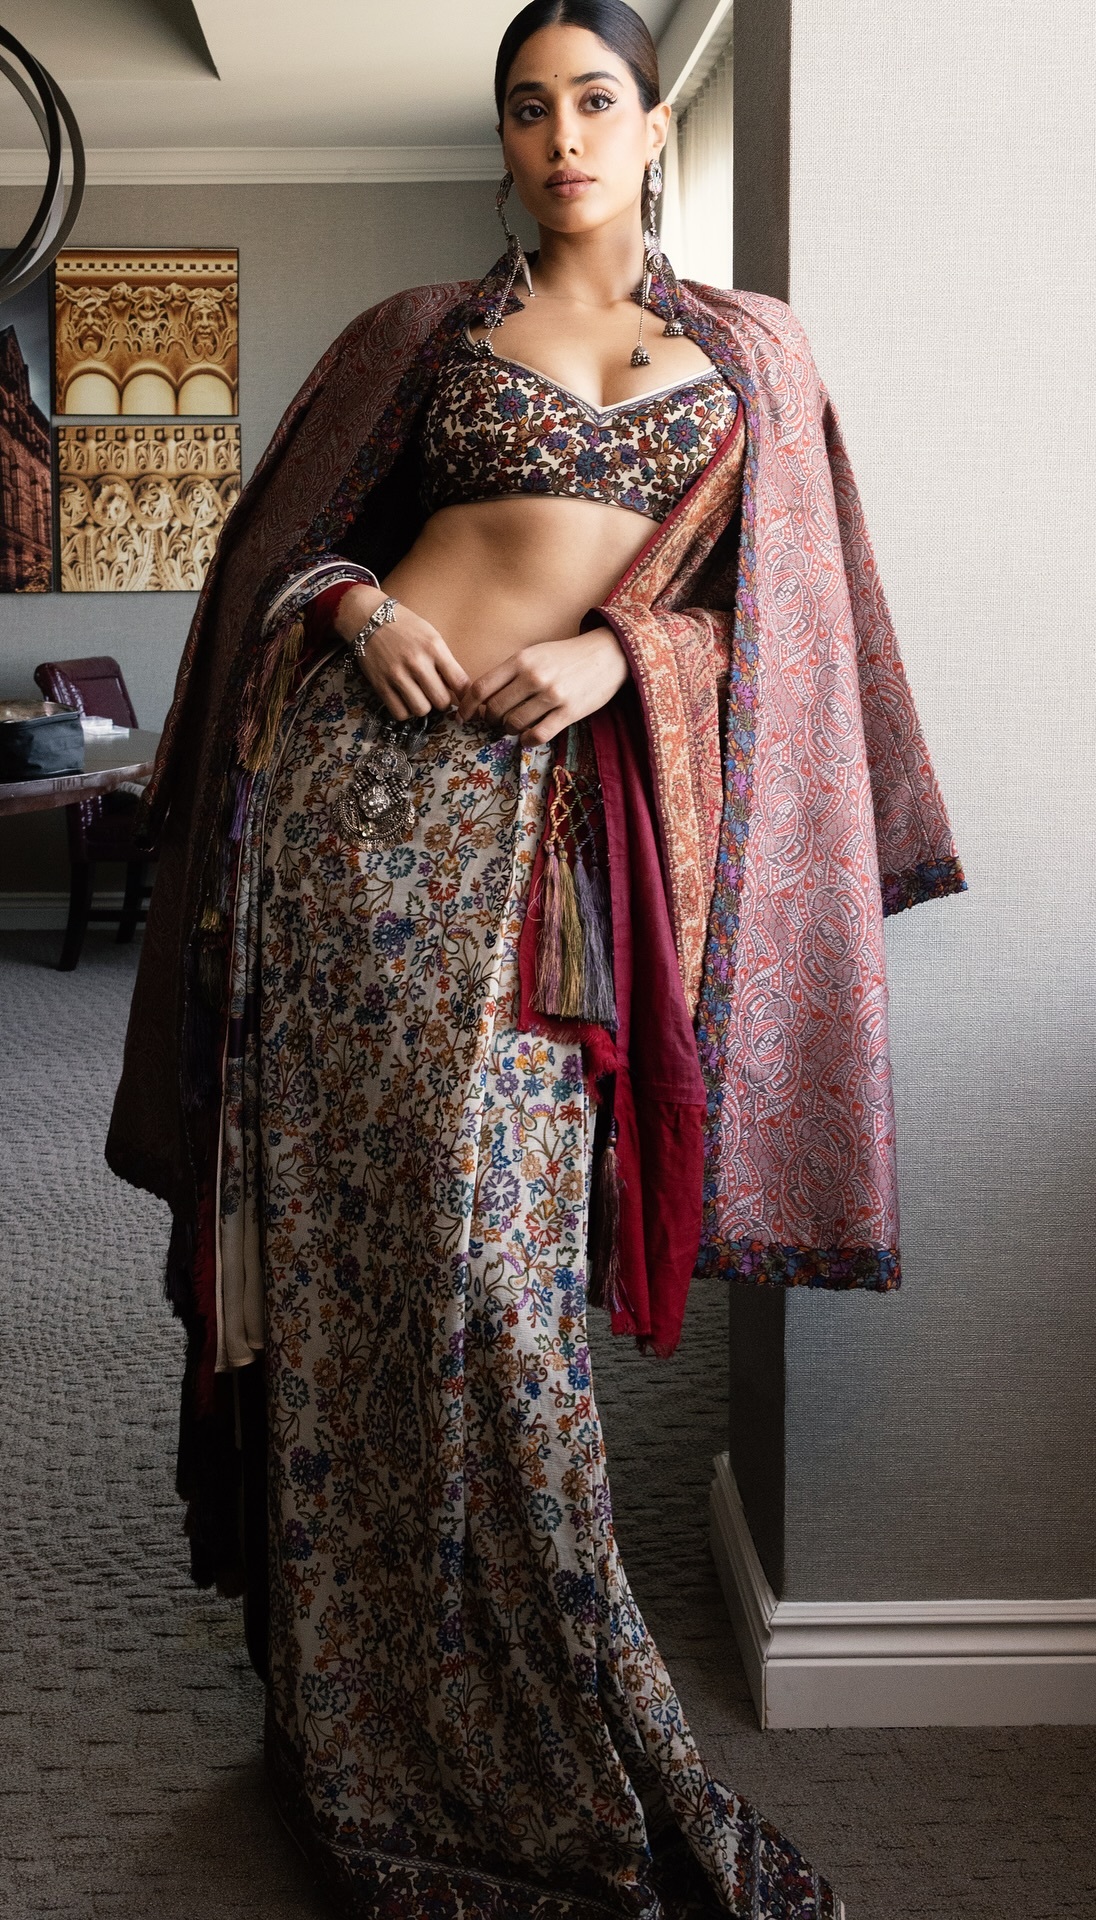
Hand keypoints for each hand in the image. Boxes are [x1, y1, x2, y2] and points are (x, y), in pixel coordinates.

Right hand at [335, 584, 469, 721]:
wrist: (369, 618)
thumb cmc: (405, 627)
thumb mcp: (431, 636)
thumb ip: (445, 661)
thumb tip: (459, 690)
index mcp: (434, 647)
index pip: (460, 682)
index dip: (464, 695)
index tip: (462, 697)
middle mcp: (416, 662)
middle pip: (442, 701)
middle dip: (442, 701)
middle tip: (436, 694)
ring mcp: (396, 674)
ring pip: (421, 710)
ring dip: (423, 706)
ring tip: (420, 696)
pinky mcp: (380, 684)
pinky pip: (400, 713)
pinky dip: (405, 711)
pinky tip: (405, 700)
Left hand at [456, 627, 628, 744]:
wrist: (607, 654)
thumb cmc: (566, 656)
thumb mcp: (534, 654)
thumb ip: (510, 672)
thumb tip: (483, 699)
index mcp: (521, 660)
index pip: (482, 687)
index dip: (467, 706)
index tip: (464, 716)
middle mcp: (533, 677)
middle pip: (495, 709)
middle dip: (490, 720)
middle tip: (495, 722)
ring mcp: (552, 695)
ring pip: (514, 724)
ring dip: (509, 730)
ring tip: (514, 726)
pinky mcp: (569, 712)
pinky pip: (538, 734)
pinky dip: (527, 740)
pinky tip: (528, 736)